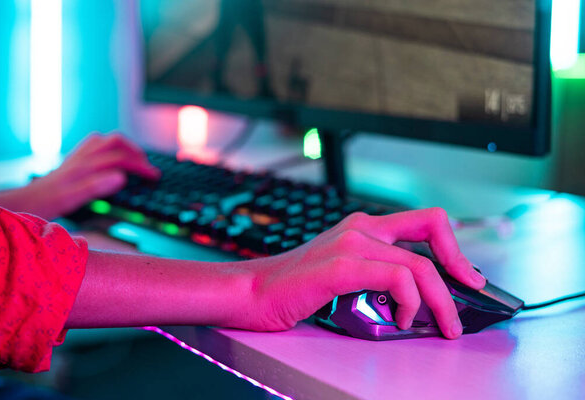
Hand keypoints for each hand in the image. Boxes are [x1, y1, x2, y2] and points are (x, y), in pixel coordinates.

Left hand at [25, 133, 159, 219]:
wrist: (26, 201)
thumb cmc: (47, 203)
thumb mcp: (72, 199)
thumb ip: (96, 187)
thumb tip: (121, 177)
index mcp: (86, 166)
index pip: (122, 159)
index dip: (142, 166)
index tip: (155, 176)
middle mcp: (82, 157)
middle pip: (116, 143)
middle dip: (137, 152)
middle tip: (148, 168)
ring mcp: (77, 156)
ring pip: (106, 140)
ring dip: (124, 146)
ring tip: (135, 159)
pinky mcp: (73, 160)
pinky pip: (95, 144)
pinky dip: (109, 147)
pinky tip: (111, 159)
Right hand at [236, 208, 486, 338]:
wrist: (251, 292)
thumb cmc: (294, 288)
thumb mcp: (344, 274)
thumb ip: (375, 276)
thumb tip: (414, 301)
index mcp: (363, 227)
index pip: (424, 221)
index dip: (453, 246)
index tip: (465, 275)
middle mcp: (360, 228)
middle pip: (431, 234)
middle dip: (459, 272)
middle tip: (464, 303)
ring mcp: (351, 244)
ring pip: (419, 264)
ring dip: (440, 299)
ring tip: (439, 325)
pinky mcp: (340, 266)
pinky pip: (396, 279)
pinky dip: (409, 302)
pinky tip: (402, 319)